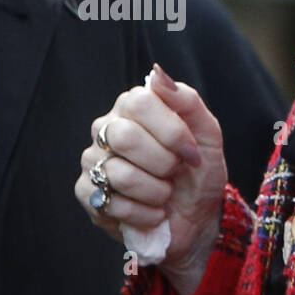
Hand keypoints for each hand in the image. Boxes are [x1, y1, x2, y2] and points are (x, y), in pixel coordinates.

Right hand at [75, 64, 227, 294]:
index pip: (139, 102)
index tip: (191, 153)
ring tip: (164, 195)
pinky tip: (152, 213)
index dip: (171, 131)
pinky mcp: (87, 194)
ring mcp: (92, 161)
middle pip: (125, 137)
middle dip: (163, 164)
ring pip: (120, 175)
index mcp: (133, 107)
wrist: (195, 219)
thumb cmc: (198, 173)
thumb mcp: (207, 136)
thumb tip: (157, 75)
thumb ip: (187, 102)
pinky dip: (144, 214)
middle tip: (174, 173)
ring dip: (157, 193)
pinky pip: (111, 203)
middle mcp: (106, 128)